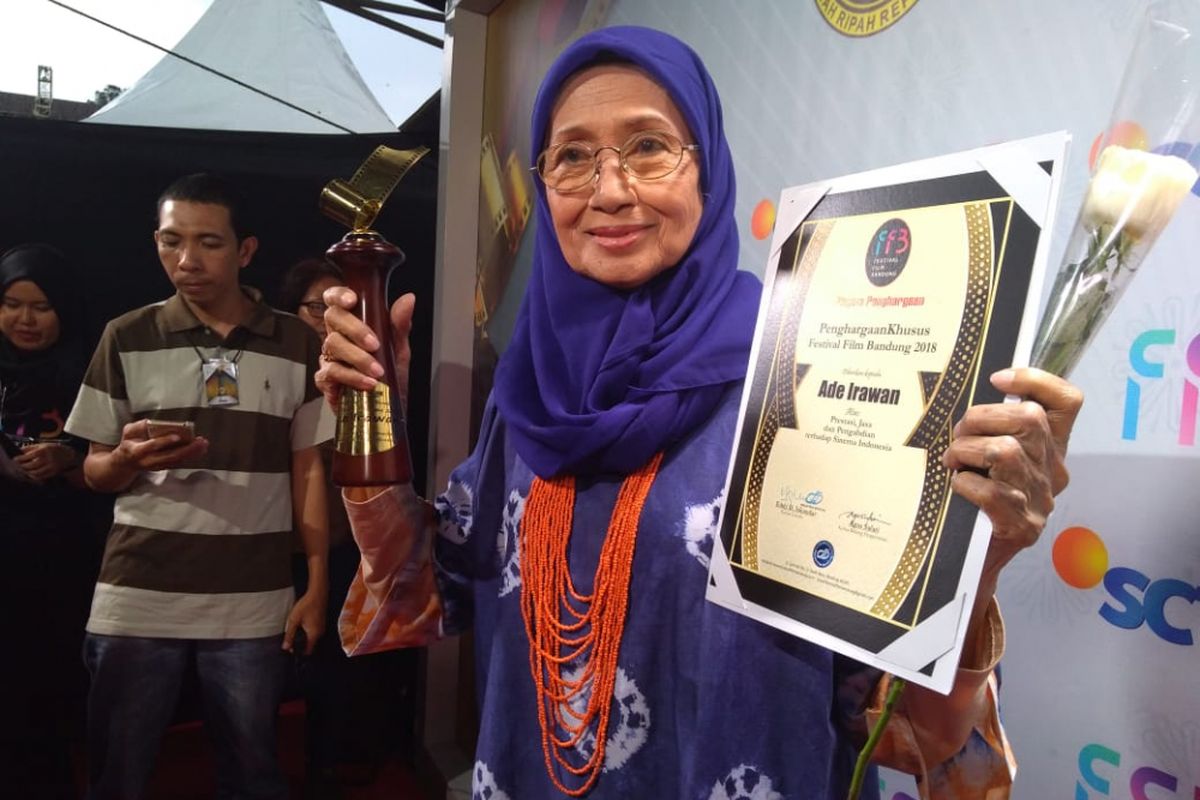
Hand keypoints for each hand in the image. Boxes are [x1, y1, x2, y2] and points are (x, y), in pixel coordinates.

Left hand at [14, 442, 77, 482]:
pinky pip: (41, 476)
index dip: (20, 458)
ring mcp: (50, 466)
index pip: (28, 456)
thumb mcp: (43, 444)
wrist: (69, 455)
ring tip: (24, 470)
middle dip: (22, 466)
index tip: (15, 459)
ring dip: (27, 472)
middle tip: (18, 466)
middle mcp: (47, 459)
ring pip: (35, 472)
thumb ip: (31, 447)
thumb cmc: (55, 449)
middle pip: (30, 465)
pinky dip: (34, 476)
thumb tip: (19, 451)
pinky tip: (31, 474)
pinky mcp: (53, 472)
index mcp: (44, 450)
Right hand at [112, 419, 208, 472]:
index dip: (164, 441)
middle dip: (187, 449)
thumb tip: (150, 422)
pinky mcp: (164, 467)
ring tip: (204, 444)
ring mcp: (157, 466)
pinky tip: (201, 449)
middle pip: (170, 456)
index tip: (178, 436)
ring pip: (177, 461)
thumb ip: (137, 426)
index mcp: (137, 451)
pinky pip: (179, 462)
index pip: (152, 446)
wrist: (125, 463)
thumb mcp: (127, 432)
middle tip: (200, 442)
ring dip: (192, 453)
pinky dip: (191, 456)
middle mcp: (149, 461)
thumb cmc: (128, 443)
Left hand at [283, 585, 326, 654]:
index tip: (291, 648)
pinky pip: (314, 632)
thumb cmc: (306, 605)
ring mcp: (322, 628)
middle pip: (310, 645)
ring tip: (296, 629)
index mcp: (314, 635)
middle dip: (300, 644)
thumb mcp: (294, 620)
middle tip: (290, 638)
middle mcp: (320, 633)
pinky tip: (302, 624)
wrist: (318, 593)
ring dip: (304, 637)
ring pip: (312, 638)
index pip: (307, 651)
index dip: (299, 652)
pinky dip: (308, 631)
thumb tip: (285, 647)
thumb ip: (289, 635)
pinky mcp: (322, 622)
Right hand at [315, 287, 413, 411]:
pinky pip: (331, 372)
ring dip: (358, 358)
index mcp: (351, 324)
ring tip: (377, 371)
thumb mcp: (400, 349)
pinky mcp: (325, 380)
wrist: (387, 408)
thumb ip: (400, 325)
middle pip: (333, 318)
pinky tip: (367, 383)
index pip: (335, 301)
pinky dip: (351, 377)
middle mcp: (337, 337)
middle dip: (355, 329)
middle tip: (375, 345)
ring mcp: (329, 357)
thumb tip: (408, 299)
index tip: (352, 300)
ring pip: (332, 344)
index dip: (338, 295)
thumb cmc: (390, 376)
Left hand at [943, 367, 1083, 587]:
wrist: (975, 558)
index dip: (1037, 381)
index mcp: (1050, 449)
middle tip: (960, 434)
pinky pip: (989, 490)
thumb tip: (972, 397)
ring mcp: (1039, 499)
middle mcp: (1052, 471)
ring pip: (1005, 451)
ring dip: (967, 451)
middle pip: (1028, 419)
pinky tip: (958, 487)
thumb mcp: (993, 457)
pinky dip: (964, 483)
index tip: (999, 379)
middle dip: (981, 417)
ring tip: (953, 461)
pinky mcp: (1021, 526)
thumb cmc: (978, 498)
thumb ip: (996, 428)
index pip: (1066, 402)